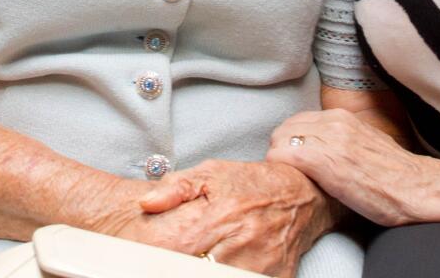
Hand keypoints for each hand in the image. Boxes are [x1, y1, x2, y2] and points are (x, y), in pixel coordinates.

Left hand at [131, 160, 333, 276]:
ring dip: (201, 271)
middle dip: (172, 267)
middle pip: (195, 269)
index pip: (177, 248)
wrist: (303, 195)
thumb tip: (145, 204)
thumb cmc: (251, 184)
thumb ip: (175, 188)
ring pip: (217, 277)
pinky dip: (227, 276)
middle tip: (159, 263)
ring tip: (195, 259)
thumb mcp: (212, 173)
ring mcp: (260, 266)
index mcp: (220, 216)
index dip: (153, 258)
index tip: (136, 259)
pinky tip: (214, 266)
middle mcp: (241, 244)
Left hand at [267, 109, 439, 226]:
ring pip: (280, 140)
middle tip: (288, 170)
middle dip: (281, 149)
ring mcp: (328, 139)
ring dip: (280, 159)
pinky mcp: (323, 160)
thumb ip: (342, 137)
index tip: (293, 158)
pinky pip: (283, 156)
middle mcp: (333, 122)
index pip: (298, 121)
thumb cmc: (394, 175)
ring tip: (290, 177)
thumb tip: (322, 145)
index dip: (291, 141)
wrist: (416, 188)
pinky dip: (279, 167)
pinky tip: (289, 180)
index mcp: (342, 116)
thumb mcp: (366, 142)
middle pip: (285, 128)